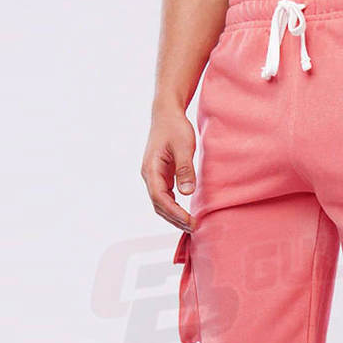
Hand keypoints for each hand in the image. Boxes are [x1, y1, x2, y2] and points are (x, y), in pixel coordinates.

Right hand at [141, 109, 195, 231]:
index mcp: (151, 169)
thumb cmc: (175, 127)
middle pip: (159, 205)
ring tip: (191, 225)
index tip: (190, 222)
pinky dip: (174, 208)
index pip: (160, 198)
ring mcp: (154, 177)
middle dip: (175, 219)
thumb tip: (186, 192)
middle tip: (194, 228)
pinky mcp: (160, 176)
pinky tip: (186, 214)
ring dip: (174, 216)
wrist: (167, 114)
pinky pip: (165, 197)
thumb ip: (185, 169)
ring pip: (161, 203)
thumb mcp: (184, 146)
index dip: (174, 212)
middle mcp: (149, 175)